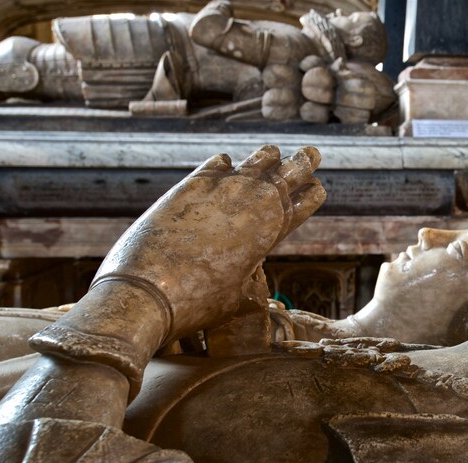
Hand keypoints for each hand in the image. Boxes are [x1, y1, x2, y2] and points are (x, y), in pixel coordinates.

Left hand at [97, 145, 324, 340]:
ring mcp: (222, 189)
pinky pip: (216, 165)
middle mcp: (252, 205)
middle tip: (312, 154)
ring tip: (273, 152)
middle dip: (301, 164)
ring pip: (255, 163)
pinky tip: (227, 162)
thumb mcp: (235, 298)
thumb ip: (248, 281)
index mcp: (270, 233)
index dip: (311, 195)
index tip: (319, 186)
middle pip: (286, 176)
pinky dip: (224, 164)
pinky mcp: (190, 185)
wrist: (148, 292)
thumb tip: (253, 286)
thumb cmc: (196, 305)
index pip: (301, 206)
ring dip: (267, 158)